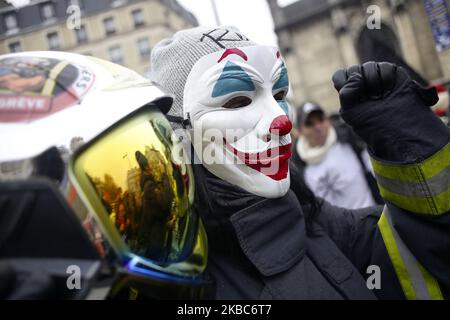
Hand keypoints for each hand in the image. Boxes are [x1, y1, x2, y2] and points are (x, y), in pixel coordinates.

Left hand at [331, 62, 446, 161]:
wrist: (399, 128)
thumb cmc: (373, 124)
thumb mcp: (352, 113)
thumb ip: (346, 95)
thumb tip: (355, 76)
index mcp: (349, 92)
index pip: (340, 75)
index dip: (344, 82)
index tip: (352, 96)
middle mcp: (361, 82)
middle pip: (354, 69)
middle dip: (361, 85)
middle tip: (371, 99)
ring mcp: (377, 77)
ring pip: (369, 66)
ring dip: (374, 83)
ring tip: (381, 96)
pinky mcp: (393, 73)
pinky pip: (385, 67)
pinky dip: (386, 79)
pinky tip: (390, 90)